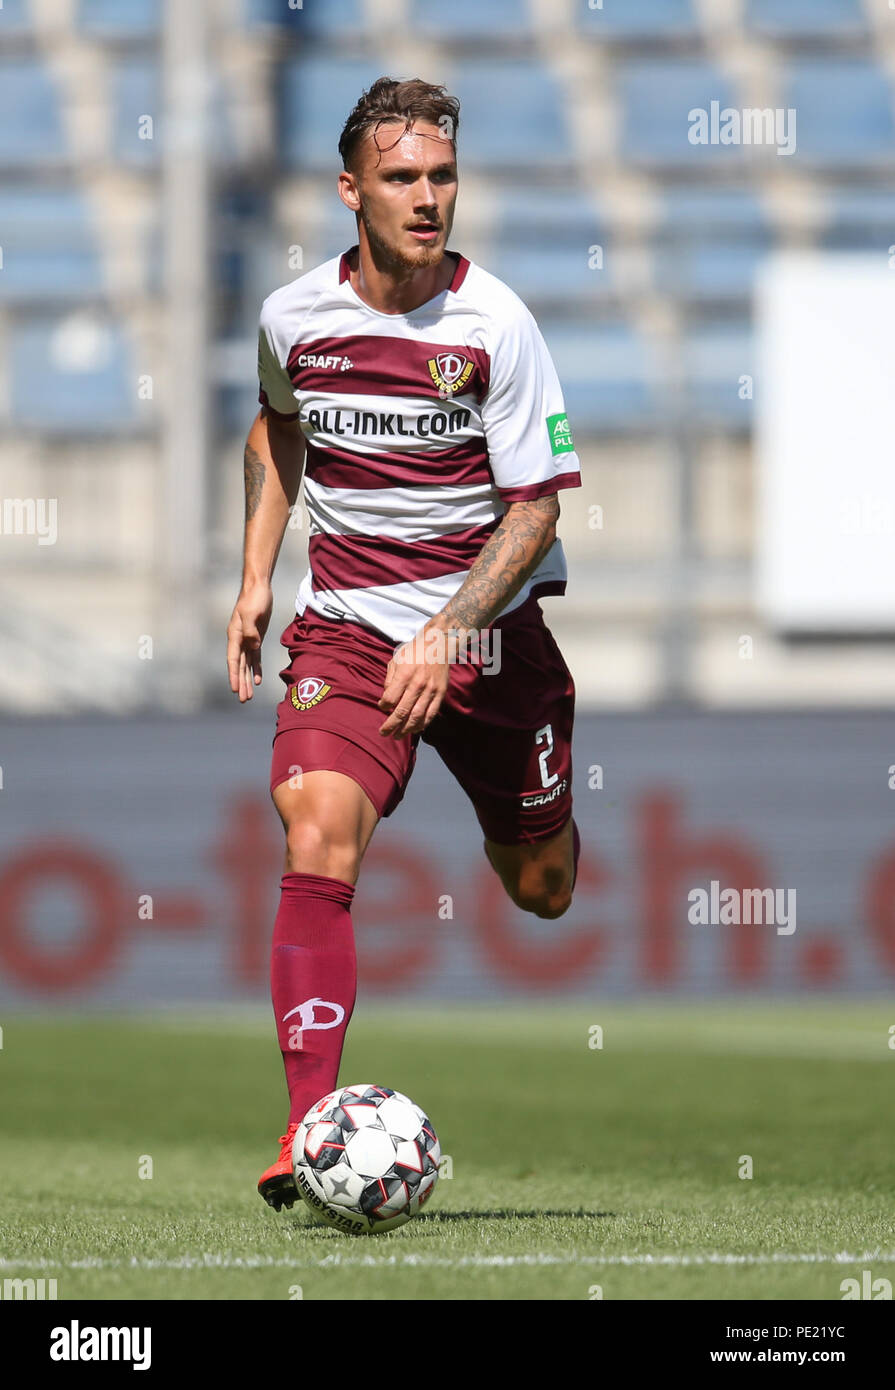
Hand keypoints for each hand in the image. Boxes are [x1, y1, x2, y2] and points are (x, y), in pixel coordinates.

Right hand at [227, 581, 272, 701]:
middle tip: (243, 700)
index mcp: (235, 635)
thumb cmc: (254, 598)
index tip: (235, 689)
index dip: (234, 675)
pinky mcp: (256, 637)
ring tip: (248, 696)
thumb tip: (253, 646)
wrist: (259, 587)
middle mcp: (239, 640)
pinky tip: (258, 680)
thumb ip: (251, 630)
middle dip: (241, 683)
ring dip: (247, 680)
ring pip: (246, 664)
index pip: (233, 659)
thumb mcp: (252, 613)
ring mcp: (247, 639)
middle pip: (239, 666)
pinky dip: (256, 669)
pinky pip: (255, 657)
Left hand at [378, 621, 450, 737]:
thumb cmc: (414, 651)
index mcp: (404, 675)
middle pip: (402, 711)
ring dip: (406, 729)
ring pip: (417, 716)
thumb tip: (386, 699)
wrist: (438, 644)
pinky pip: (431, 713)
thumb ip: (389, 680)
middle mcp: (417, 684)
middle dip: (391, 725)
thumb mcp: (396, 660)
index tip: (382, 707)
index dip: (383, 706)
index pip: (390, 698)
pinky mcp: (440, 693)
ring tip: (398, 736)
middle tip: (384, 733)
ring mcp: (431, 690)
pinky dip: (422, 724)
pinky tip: (415, 729)